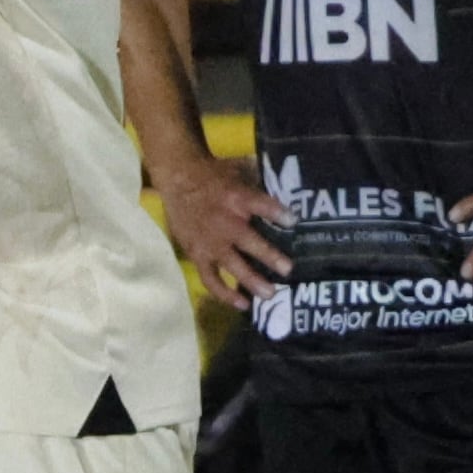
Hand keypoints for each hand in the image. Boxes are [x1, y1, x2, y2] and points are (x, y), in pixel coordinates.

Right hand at [150, 158, 292, 308]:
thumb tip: (289, 186)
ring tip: (270, 293)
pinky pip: (211, 279)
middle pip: (249, 242)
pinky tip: (243, 303)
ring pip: (232, 266)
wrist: (178, 180)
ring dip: (251, 280)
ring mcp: (210, 243)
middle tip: (288, 270)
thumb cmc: (213, 175)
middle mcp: (224, 222)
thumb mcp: (238, 169)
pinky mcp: (198, 255)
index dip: (277, 213)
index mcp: (236, 198)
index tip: (293, 222)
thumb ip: (261, 181)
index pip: (261, 205)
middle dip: (270, 256)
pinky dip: (225, 293)